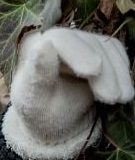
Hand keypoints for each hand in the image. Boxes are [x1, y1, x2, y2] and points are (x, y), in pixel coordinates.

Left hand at [2, 27, 133, 159]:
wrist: (56, 119)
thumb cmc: (40, 110)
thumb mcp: (35, 99)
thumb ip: (38, 74)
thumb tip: (43, 43)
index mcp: (35, 47)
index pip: (60, 40)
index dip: (78, 53)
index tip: (92, 72)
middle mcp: (59, 40)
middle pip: (89, 44)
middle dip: (104, 72)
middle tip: (110, 98)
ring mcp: (81, 42)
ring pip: (107, 49)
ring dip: (117, 75)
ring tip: (118, 99)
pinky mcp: (100, 50)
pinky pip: (117, 55)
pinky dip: (123, 74)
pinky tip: (124, 94)